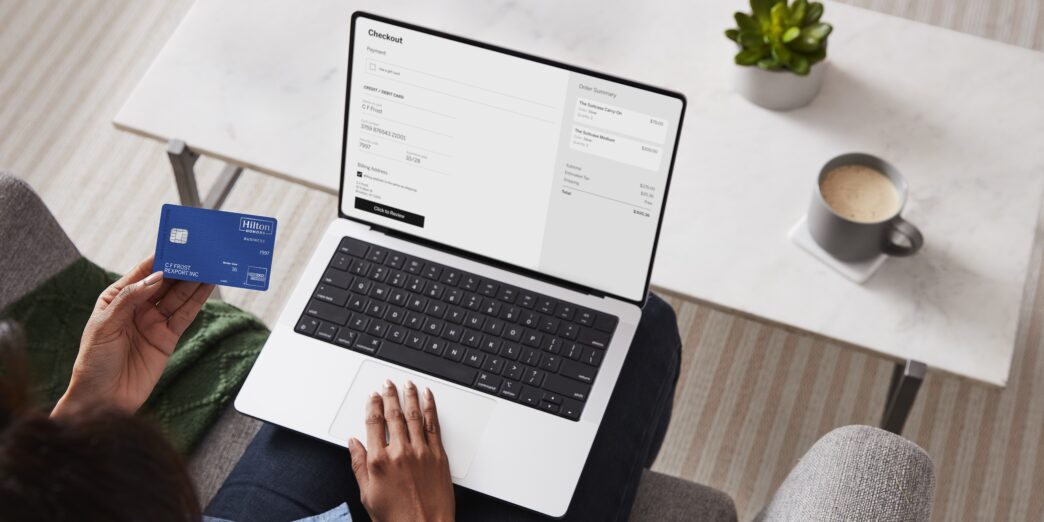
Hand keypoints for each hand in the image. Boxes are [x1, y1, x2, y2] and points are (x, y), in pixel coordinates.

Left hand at [52, 255, 213, 416]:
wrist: (102, 399)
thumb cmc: (93, 363)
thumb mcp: (104, 326)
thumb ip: (130, 299)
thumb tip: (156, 278)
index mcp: (115, 299)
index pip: (140, 274)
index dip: (158, 260)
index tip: (175, 246)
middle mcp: (136, 308)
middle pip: (163, 283)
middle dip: (180, 268)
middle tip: (199, 254)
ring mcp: (153, 323)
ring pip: (177, 297)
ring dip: (193, 281)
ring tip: (210, 265)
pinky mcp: (167, 338)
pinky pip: (185, 315)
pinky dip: (197, 301)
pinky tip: (208, 286)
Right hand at [348, 380, 454, 521]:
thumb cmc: (396, 518)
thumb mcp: (367, 495)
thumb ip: (359, 466)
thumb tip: (353, 444)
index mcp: (379, 461)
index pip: (374, 423)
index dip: (372, 405)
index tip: (372, 396)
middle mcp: (400, 452)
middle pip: (394, 415)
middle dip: (390, 395)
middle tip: (388, 383)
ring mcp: (421, 451)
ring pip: (414, 415)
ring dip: (410, 396)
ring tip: (407, 383)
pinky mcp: (438, 455)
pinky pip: (433, 425)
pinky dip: (430, 408)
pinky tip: (428, 397)